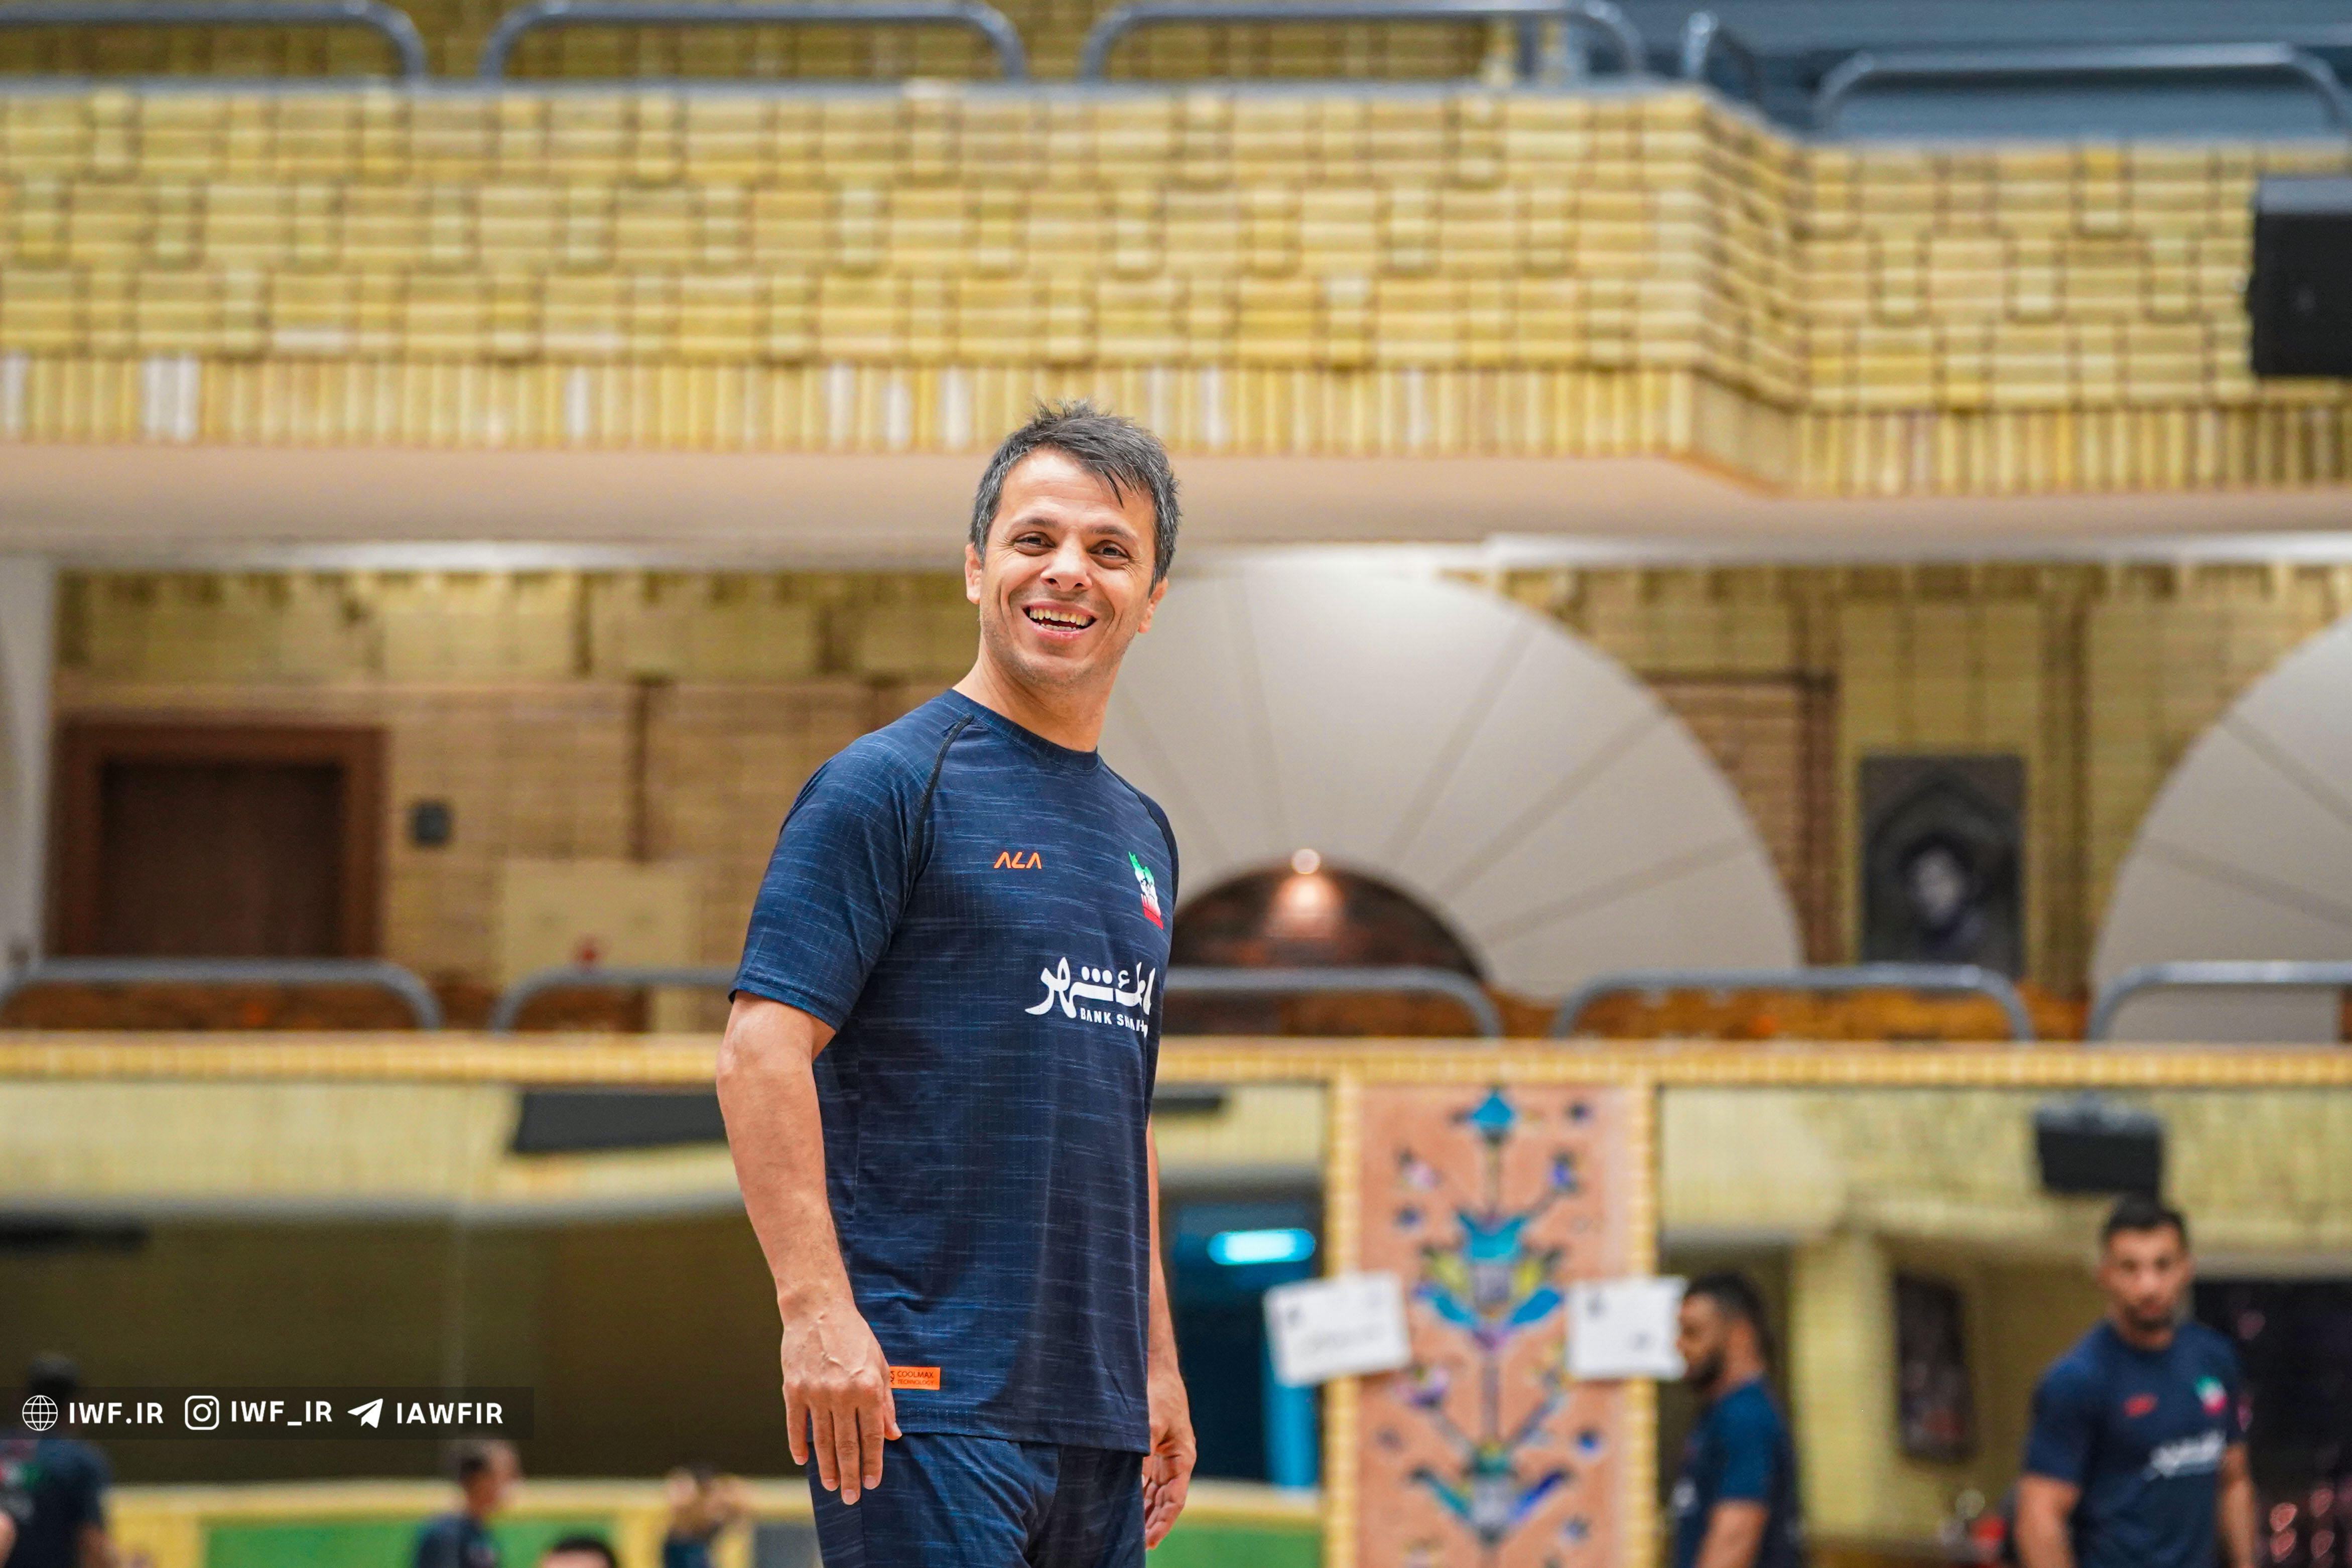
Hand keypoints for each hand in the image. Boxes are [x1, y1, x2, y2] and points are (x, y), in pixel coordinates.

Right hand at [780, 1295, 899, 1504]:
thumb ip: (886, 1401)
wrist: (818, 1309)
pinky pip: (796, 1425)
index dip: (873, 1462)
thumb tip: (893, 1434)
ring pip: (821, 1441)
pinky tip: (803, 1461)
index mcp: (868, 1387)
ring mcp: (815, 1393)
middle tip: (852, 1498)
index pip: (872, 1436)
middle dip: (851, 1474)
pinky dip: (798, 1445)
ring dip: (827, 1467)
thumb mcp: (880, 1364)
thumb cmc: (854, 1336)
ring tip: (832, 1486)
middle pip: (846, 1444)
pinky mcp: (793, 1389)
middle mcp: (842, 1394)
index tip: (873, 1483)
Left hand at [1142, 1355, 1194, 1547]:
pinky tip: (1125, 1508)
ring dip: (1144, 1512)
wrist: (1154, 1368)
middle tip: (1135, 1545)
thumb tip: (1133, 1479)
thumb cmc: (1158, 1393)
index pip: (1175, 1500)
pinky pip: (1146, 1480)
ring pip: (1155, 1494)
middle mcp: (1175, 1462)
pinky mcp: (1151, 1451)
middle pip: (1165, 1501)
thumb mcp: (1151, 1422)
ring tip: (1129, 1535)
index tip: (1150, 1542)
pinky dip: (1137, 1495)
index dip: (1163, 1522)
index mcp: (1183, 1458)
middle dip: (1152, 1523)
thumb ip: (1142, 1450)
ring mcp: (1163, 1457)